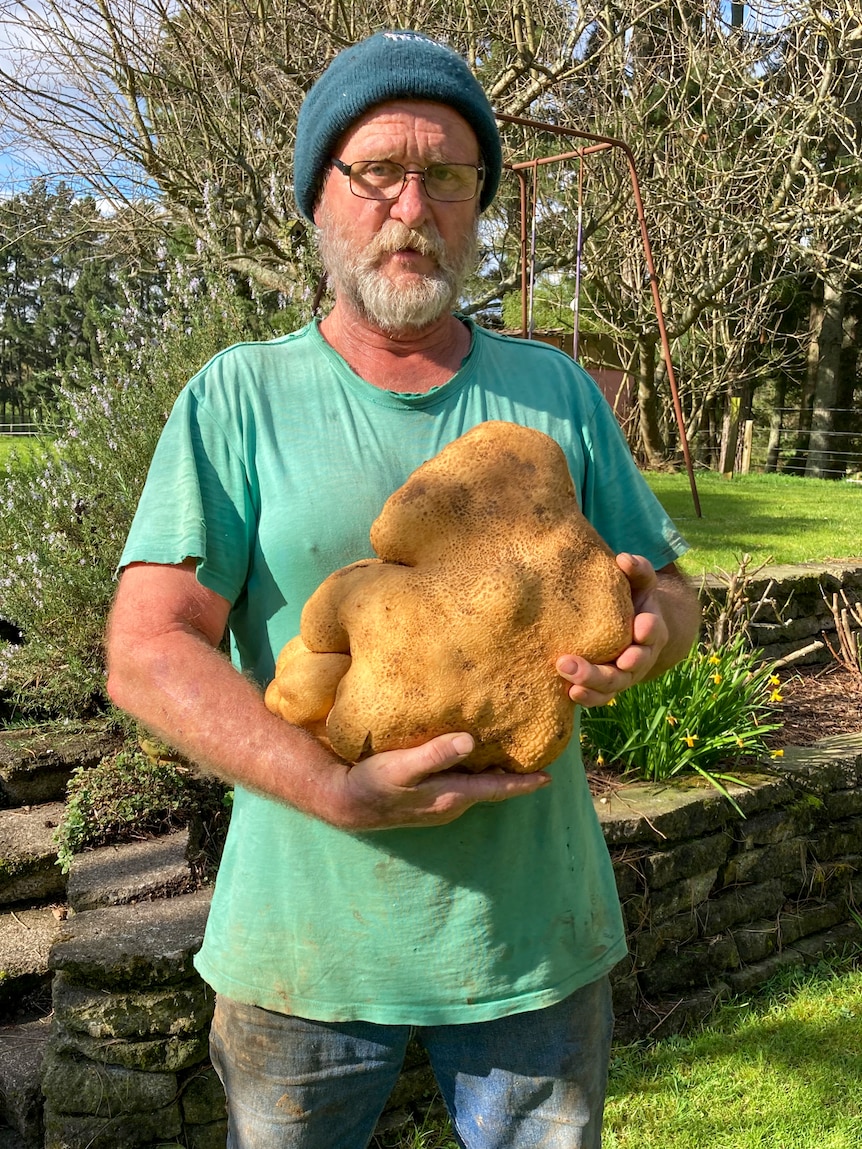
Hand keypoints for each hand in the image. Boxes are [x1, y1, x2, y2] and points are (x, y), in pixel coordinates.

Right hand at [329, 732, 550, 829]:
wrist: (347, 804)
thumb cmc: (374, 782)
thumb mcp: (403, 766)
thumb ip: (435, 754)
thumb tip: (470, 741)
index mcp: (451, 795)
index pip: (496, 789)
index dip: (523, 783)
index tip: (549, 778)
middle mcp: (451, 804)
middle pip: (491, 789)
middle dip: (514, 777)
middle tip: (536, 759)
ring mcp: (439, 804)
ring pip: (476, 788)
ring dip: (494, 774)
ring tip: (510, 756)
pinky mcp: (428, 799)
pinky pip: (461, 785)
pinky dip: (473, 773)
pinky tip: (472, 758)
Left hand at [556, 553, 669, 707]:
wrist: (633, 626)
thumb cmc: (632, 599)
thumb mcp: (639, 582)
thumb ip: (637, 569)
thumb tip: (624, 558)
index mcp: (651, 628)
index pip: (653, 630)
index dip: (649, 629)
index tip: (640, 626)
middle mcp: (641, 655)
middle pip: (631, 665)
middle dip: (612, 667)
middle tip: (587, 663)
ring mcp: (625, 673)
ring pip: (614, 685)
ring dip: (594, 684)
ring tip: (574, 684)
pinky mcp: (608, 685)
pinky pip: (601, 696)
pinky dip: (589, 698)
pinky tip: (572, 694)